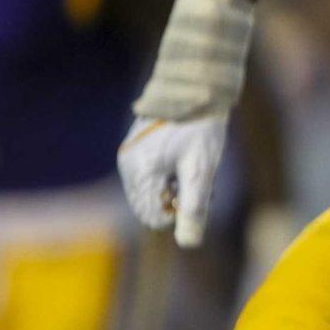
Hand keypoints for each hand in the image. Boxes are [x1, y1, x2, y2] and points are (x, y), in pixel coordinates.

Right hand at [120, 115, 228, 246]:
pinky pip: (147, 177)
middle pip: (149, 206)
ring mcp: (128, 156)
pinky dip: (167, 177)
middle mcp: (127, 166)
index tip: (199, 192)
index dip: (179, 212)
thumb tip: (189, 244)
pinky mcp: (134, 149)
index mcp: (141, 172)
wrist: (194, 85)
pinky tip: (185, 160)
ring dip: (173, 189)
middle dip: (176, 201)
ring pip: (149, 193)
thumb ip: (194, 207)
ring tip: (195, 168)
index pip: (153, 218)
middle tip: (200, 180)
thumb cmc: (201, 127)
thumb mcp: (202, 170)